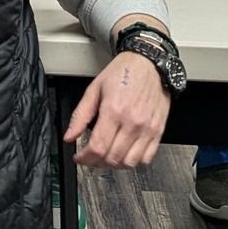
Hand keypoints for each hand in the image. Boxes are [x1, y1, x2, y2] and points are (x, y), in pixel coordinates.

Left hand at [62, 53, 169, 168]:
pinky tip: (125, 153)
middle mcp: (132, 122)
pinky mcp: (158, 131)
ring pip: (129, 163)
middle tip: (90, 157)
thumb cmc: (123, 72)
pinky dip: (134, 162)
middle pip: (112, 158)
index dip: (84, 158)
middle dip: (96, 162)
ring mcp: (147, 129)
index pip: (97, 147)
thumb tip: (69, 136)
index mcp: (114, 110)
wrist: (149, 63)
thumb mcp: (95, 88)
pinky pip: (146, 158)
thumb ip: (80, 115)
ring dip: (114, 165)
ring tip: (106, 156)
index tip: (79, 157)